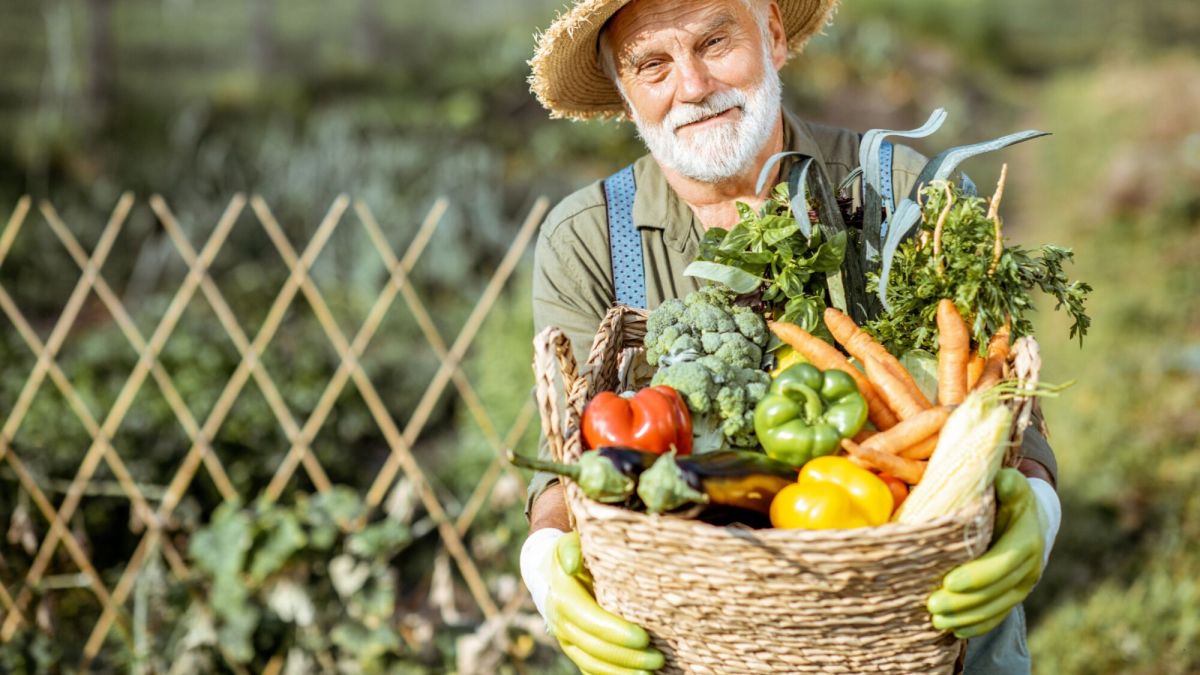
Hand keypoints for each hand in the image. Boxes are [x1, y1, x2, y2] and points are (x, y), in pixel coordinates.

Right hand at [544, 531, 663, 674]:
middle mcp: (561, 621)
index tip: (644, 637)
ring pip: (591, 663)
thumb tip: (571, 564)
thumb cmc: (575, 553)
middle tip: (658, 659)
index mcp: (563, 595)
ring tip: (651, 673)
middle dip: (626, 656)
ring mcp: (566, 638)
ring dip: (621, 672)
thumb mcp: (571, 543)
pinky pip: (590, 669)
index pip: (589, 619)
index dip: (616, 632)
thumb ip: (572, 548)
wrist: (552, 571)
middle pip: (593, 646)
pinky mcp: (574, 649)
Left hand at [927, 468, 1046, 637]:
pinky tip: (955, 630)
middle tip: (932, 605)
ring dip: (967, 617)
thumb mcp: (1010, 485)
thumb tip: (1001, 479)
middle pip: (998, 590)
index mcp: (1027, 537)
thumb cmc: (1008, 496)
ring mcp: (1025, 583)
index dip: (979, 574)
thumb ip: (1007, 483)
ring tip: (937, 620)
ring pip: (997, 607)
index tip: (949, 582)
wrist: (1030, 516)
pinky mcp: (1015, 594)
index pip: (1005, 561)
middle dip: (965, 601)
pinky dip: (978, 625)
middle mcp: (1031, 565)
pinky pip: (999, 615)